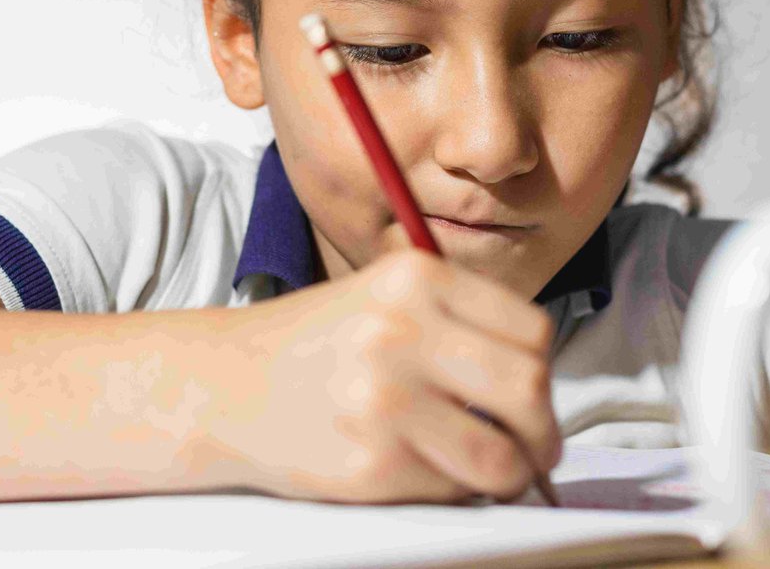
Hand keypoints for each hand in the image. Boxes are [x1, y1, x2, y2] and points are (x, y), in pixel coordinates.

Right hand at [209, 249, 561, 503]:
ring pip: (501, 453)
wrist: (225, 384)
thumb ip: (461, 321)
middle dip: (544, 431)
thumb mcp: (388, 295)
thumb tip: (538, 381)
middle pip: (529, 389)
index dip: (544, 372)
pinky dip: (458, 490)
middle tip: (538, 448)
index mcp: (418, 279)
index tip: (536, 394)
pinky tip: (434, 474)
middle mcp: (402, 331)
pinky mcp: (368, 462)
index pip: (532, 331)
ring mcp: (384, 399)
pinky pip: (451, 488)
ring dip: (513, 472)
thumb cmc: (319, 343)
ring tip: (500, 472)